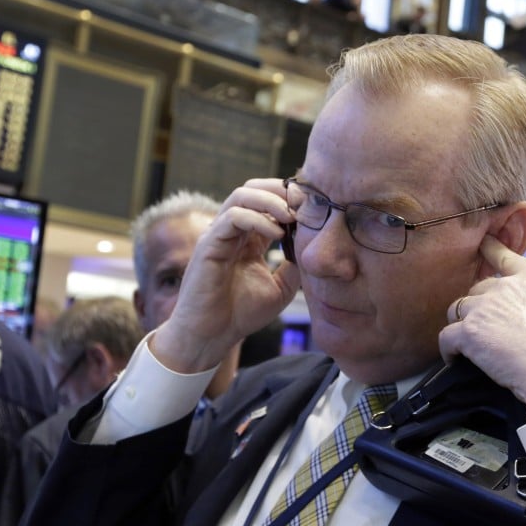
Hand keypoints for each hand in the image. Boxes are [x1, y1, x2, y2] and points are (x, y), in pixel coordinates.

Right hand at [151, 178, 299, 373]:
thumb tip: (315, 247)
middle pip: (254, 188)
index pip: (269, 202)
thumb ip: (295, 266)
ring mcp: (219, 234)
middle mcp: (233, 231)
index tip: (316, 208)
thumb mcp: (281, 288)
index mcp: (250, 238)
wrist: (211, 336)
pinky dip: (258, 219)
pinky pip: (233, 217)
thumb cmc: (240, 314)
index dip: (292, 200)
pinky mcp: (209, 244)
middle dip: (282, 190)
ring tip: (292, 215)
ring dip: (271, 200)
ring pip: (242, 195)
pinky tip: (277, 234)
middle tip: (306, 203)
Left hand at [438, 235, 525, 418]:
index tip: (483, 244)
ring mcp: (485, 308)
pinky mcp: (469, 332)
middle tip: (485, 329)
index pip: (506, 257)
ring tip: (468, 346)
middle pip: (477, 289)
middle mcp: (506, 287)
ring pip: (457, 309)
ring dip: (461, 325)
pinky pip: (446, 337)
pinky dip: (448, 350)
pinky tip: (455, 360)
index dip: (492, 250)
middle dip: (478, 307)